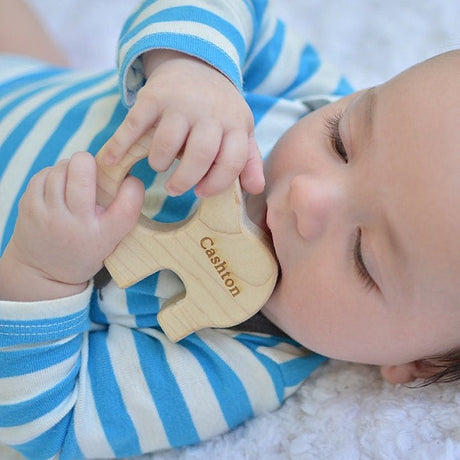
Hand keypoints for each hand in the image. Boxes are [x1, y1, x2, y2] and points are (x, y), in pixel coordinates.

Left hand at [0, 152, 143, 299]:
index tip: (128, 183)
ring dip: (70, 168)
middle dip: (89, 162)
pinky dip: (53, 174)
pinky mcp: (29, 207)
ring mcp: (49, 215)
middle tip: (91, 169)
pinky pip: (44, 174)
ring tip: (74, 181)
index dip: (133, 185)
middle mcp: (77, 225)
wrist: (43, 272)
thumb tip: (119, 166)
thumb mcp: (111, 238)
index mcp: (104, 235)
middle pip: (83, 171)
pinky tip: (58, 186)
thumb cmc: (87, 247)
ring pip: (62, 168)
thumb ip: (121, 209)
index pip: (129, 202)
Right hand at [103, 50, 264, 196]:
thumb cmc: (219, 110)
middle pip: (199, 156)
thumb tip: (256, 190)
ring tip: (160, 165)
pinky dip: (120, 145)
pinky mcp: (152, 96)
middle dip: (185, 181)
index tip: (202, 192)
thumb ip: (248, 161)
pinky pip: (134, 126)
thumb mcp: (241, 131)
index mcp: (235, 123)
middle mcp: (210, 111)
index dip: (217, 184)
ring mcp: (180, 102)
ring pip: (166, 145)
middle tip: (176, 190)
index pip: (232, 161)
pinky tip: (113, 160)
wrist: (196, 64)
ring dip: (159, 163)